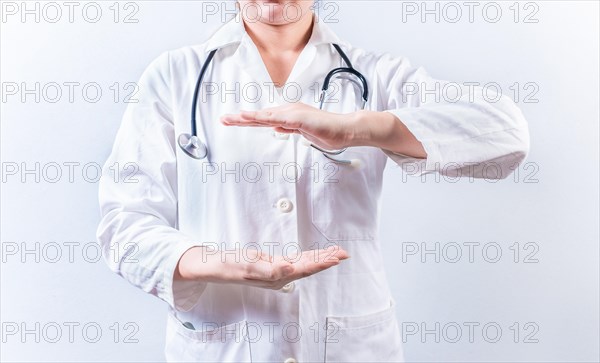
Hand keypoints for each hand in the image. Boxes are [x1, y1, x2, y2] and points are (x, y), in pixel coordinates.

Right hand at [175, 245, 349, 289]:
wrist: (212, 266)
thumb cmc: (228, 266)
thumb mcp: (247, 266)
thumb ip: (269, 269)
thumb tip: (290, 269)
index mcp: (275, 275)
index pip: (304, 268)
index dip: (322, 263)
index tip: (336, 257)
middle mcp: (278, 274)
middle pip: (308, 266)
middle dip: (326, 259)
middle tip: (344, 253)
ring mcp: (275, 270)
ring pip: (303, 263)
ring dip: (319, 258)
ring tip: (335, 252)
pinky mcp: (270, 264)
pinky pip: (294, 260)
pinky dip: (307, 256)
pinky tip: (314, 256)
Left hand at [221, 103, 362, 150]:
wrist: (345, 130)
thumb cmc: (328, 132)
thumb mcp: (303, 133)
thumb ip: (289, 129)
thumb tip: (276, 128)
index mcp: (288, 116)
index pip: (263, 120)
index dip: (247, 121)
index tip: (232, 122)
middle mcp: (288, 112)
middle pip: (260, 116)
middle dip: (240, 119)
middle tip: (223, 120)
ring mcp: (293, 113)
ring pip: (265, 116)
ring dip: (247, 117)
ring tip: (231, 118)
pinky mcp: (298, 118)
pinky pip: (277, 119)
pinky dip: (262, 118)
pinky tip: (250, 117)